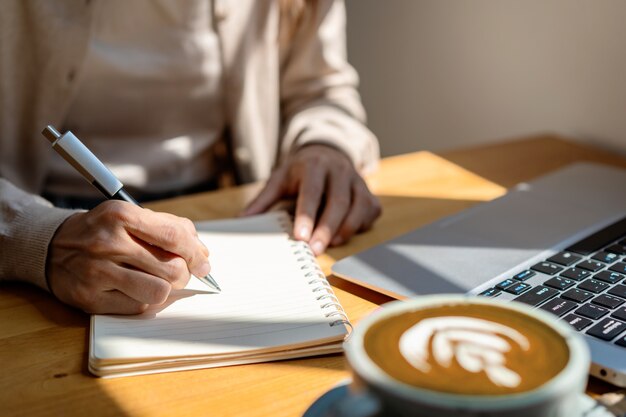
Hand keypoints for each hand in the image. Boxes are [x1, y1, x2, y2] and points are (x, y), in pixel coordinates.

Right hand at [46, 201, 210, 313]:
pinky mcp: (90, 298)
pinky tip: (140, 290)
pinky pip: (138, 308)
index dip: (197, 253)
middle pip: (172, 268)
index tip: (204, 263)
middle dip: (185, 273)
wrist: (51, 246)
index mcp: (122, 216)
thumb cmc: (102, 230)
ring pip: (159, 292)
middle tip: (180, 272)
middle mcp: (109, 243)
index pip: (174, 236)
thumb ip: (168, 227)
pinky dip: (148, 301)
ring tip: (161, 282)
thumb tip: (202, 252)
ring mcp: (98, 273)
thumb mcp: (130, 214)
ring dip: (168, 290)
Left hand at [244, 144, 380, 254]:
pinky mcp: (369, 193)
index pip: (312, 192)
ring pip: (358, 207)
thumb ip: (264, 200)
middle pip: (338, 202)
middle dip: (326, 228)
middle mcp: (340, 171)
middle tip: (314, 250)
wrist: (327, 153)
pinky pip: (370, 211)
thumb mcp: (280, 179)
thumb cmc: (301, 172)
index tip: (299, 237)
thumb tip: (242, 219)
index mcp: (314, 165)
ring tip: (331, 246)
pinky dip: (360, 226)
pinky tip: (344, 236)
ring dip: (345, 229)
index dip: (307, 215)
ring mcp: (358, 181)